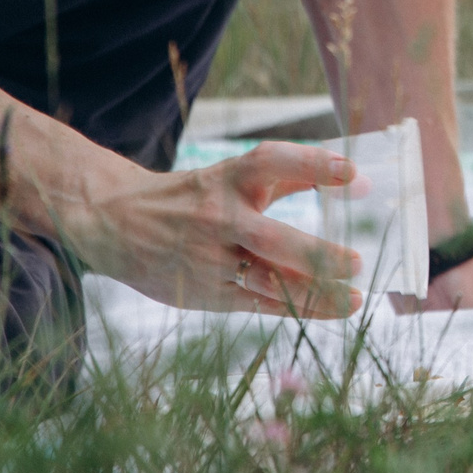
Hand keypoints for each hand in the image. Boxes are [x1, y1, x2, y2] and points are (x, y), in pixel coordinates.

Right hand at [56, 141, 363, 316]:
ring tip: (353, 300)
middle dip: (317, 254)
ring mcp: (209, 259)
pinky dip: (295, 308)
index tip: (354, 172)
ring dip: (313, 294)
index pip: (271, 162)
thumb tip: (358, 179)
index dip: (313, 164)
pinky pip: (256, 303)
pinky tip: (328, 309)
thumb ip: (293, 175)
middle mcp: (218, 218)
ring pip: (266, 280)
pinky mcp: (205, 291)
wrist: (114, 222)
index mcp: (227, 178)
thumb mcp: (234, 175)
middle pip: (273, 238)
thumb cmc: (194, 196)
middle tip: (356, 262)